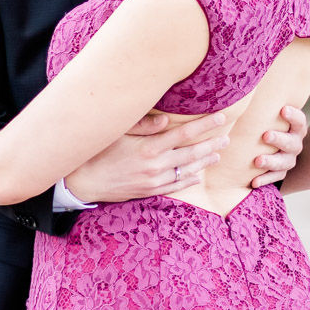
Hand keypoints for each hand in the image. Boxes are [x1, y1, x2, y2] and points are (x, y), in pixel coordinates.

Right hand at [64, 112, 228, 203]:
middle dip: (212, 144)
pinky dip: (188, 182)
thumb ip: (143, 125)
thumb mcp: (117, 132)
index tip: (221, 117)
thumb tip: (166, 120)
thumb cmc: (97, 151)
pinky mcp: (148, 192)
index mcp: (149, 147)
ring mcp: (153, 181)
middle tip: (226, 137)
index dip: (206, 125)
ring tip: (217, 155)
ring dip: (204, 162)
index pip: (185, 134)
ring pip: (187, 172)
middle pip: (192, 154)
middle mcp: (155, 166)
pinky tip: (198, 177)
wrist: (83, 181)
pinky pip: (174, 187)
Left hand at [250, 105, 307, 187]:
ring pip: (284, 163)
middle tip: (266, 136)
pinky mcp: (279, 174)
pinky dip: (265, 180)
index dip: (293, 115)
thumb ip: (289, 89)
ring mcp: (288, 160)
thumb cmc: (273, 121)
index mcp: (295, 127)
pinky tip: (254, 182)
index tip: (282, 109)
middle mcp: (295, 144)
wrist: (274, 147)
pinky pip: (275, 179)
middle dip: (280, 139)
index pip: (299, 120)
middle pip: (291, 143)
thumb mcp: (277, 107)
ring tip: (257, 161)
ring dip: (271, 162)